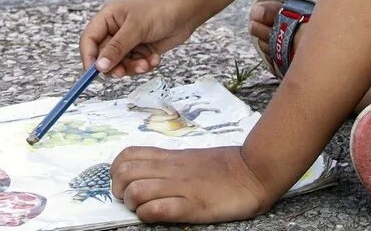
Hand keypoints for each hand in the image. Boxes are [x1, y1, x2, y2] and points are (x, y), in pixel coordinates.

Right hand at [78, 0, 195, 76]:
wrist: (188, 10)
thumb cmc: (160, 9)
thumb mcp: (136, 28)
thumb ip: (116, 48)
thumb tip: (99, 67)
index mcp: (108, 17)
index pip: (89, 39)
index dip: (89, 57)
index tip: (94, 73)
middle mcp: (116, 29)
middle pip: (104, 55)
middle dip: (115, 65)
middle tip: (123, 73)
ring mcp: (129, 40)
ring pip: (120, 63)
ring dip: (132, 67)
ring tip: (146, 64)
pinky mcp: (141, 49)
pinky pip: (135, 65)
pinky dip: (143, 65)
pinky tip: (155, 59)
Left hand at [112, 146, 271, 223]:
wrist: (254, 171)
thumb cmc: (224, 167)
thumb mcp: (190, 159)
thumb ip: (167, 165)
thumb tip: (143, 174)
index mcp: (169, 157)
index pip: (126, 156)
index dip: (116, 172)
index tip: (126, 184)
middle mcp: (170, 170)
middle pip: (123, 174)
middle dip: (119, 191)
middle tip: (132, 200)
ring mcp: (180, 188)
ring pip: (135, 191)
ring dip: (132, 205)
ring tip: (144, 210)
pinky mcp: (192, 206)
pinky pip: (158, 210)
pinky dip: (149, 215)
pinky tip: (158, 216)